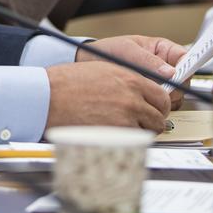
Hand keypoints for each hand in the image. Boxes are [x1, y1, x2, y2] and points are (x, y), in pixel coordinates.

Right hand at [46, 60, 170, 131]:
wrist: (49, 96)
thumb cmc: (69, 83)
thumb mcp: (104, 70)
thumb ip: (127, 81)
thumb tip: (142, 93)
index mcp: (130, 79)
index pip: (162, 96)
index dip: (159, 105)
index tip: (154, 108)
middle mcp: (132, 98)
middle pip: (160, 116)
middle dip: (153, 120)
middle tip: (142, 121)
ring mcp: (126, 118)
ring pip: (150, 131)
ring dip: (142, 131)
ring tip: (125, 127)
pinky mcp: (116, 135)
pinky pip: (135, 141)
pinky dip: (129, 140)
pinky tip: (116, 134)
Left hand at [83, 33, 185, 106]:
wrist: (90, 65)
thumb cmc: (109, 51)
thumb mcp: (128, 51)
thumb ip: (148, 61)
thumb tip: (170, 72)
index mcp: (163, 50)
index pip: (185, 58)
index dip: (187, 67)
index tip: (180, 76)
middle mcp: (165, 68)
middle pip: (184, 81)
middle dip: (174, 87)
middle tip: (160, 89)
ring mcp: (159, 84)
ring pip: (175, 96)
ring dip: (163, 98)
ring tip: (144, 91)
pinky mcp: (151, 98)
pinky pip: (162, 106)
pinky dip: (155, 106)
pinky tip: (142, 101)